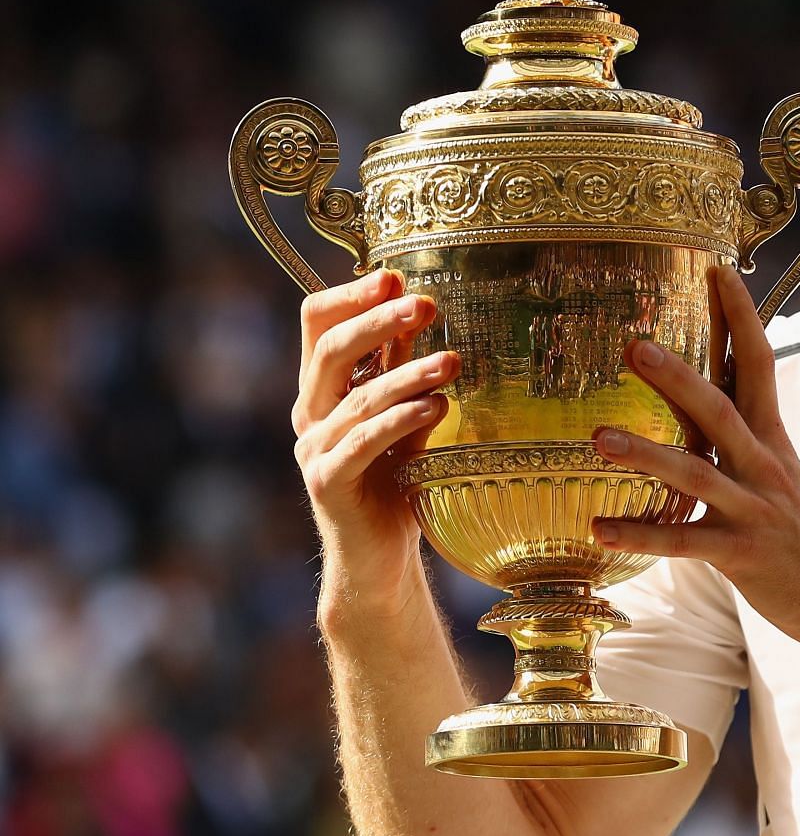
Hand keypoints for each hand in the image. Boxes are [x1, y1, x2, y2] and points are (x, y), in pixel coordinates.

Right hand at [292, 269, 458, 610]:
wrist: (379, 557)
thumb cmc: (395, 479)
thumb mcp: (406, 412)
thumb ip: (404, 368)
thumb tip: (423, 307)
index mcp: (323, 387)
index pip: (318, 323)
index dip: (351, 296)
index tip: (395, 278)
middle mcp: (310, 412)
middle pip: (332, 351)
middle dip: (378, 322)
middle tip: (426, 304)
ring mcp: (314, 449)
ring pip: (357, 398)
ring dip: (408, 374)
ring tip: (453, 361)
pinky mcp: (327, 483)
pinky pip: (362, 443)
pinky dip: (400, 421)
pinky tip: (436, 407)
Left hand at [590, 266, 799, 647]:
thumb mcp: (782, 470)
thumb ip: (747, 434)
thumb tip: (715, 392)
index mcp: (772, 439)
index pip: (758, 363)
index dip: (740, 316)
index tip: (718, 270)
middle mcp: (764, 466)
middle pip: (720, 409)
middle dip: (678, 376)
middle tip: (635, 345)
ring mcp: (754, 509)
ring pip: (697, 474)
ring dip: (646, 454)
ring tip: (597, 438)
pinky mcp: (742, 555)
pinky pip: (684, 544)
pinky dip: (641, 536)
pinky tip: (598, 529)